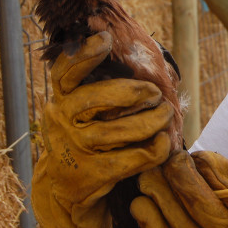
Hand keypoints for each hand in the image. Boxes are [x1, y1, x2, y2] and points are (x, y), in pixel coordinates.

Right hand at [31, 32, 173, 227]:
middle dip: (129, 92)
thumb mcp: (89, 110)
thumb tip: (142, 55)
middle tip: (154, 92)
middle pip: (91, 98)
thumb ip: (106, 85)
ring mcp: (72, 149)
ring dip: (149, 121)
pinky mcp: (89, 175)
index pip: (65, 73)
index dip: (83, 55)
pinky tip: (163, 143)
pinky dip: (151, 150)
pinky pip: (127, 160)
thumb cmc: (91, 137)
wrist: (71, 189)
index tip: (106, 39)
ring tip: (165, 114)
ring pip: (114, 130)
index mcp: (62, 98)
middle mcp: (61, 120)